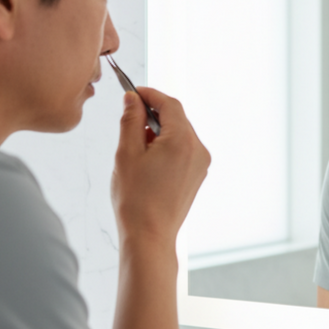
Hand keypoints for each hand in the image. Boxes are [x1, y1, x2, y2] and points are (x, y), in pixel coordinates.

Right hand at [111, 88, 210, 243]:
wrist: (149, 236)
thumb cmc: (135, 199)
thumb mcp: (126, 153)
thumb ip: (131, 120)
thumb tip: (133, 99)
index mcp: (183, 141)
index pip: (170, 104)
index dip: (150, 94)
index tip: (132, 92)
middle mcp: (198, 150)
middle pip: (177, 118)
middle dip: (153, 115)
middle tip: (129, 120)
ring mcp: (201, 164)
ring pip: (180, 134)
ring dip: (159, 132)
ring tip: (136, 148)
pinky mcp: (198, 175)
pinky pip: (184, 150)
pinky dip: (167, 146)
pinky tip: (148, 161)